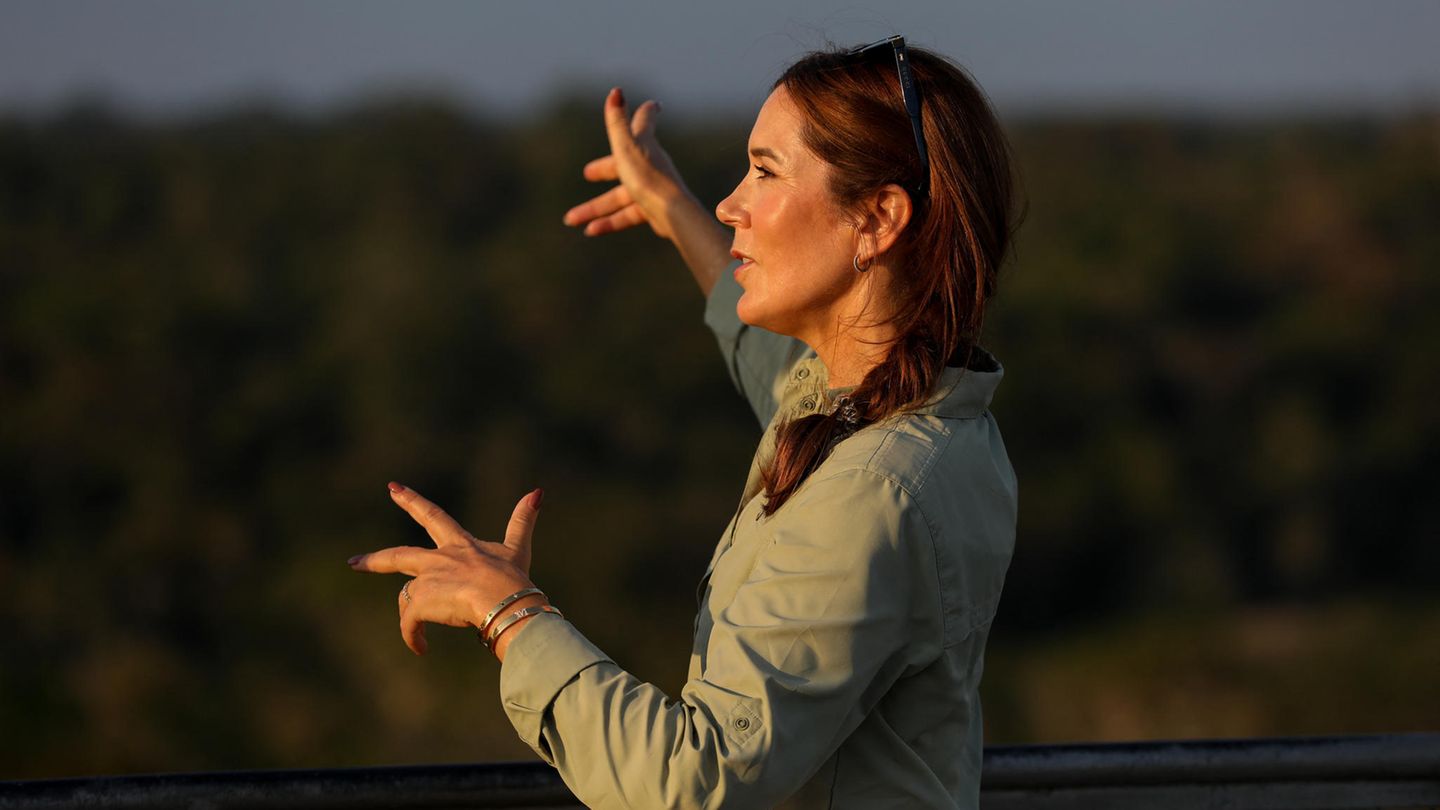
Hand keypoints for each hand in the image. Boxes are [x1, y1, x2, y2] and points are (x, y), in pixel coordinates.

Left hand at [348, 483, 543, 655]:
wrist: (506, 602)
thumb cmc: (513, 579)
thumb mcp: (517, 549)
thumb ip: (523, 521)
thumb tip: (538, 491)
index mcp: (460, 545)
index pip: (433, 516)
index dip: (413, 501)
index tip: (393, 488)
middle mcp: (439, 559)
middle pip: (399, 556)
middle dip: (374, 560)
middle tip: (352, 563)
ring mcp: (428, 581)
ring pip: (406, 597)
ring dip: (409, 615)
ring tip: (415, 632)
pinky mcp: (422, 602)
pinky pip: (408, 623)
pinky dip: (412, 636)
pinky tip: (420, 648)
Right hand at [563, 87, 693, 240]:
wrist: (671, 213)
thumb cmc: (647, 177)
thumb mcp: (625, 148)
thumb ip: (617, 123)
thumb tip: (616, 91)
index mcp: (643, 145)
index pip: (644, 122)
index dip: (646, 112)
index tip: (654, 105)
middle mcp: (649, 164)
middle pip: (623, 165)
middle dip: (605, 168)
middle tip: (589, 172)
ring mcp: (650, 189)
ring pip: (618, 198)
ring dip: (594, 209)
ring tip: (570, 219)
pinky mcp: (652, 211)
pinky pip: (625, 216)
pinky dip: (608, 223)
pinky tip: (590, 231)